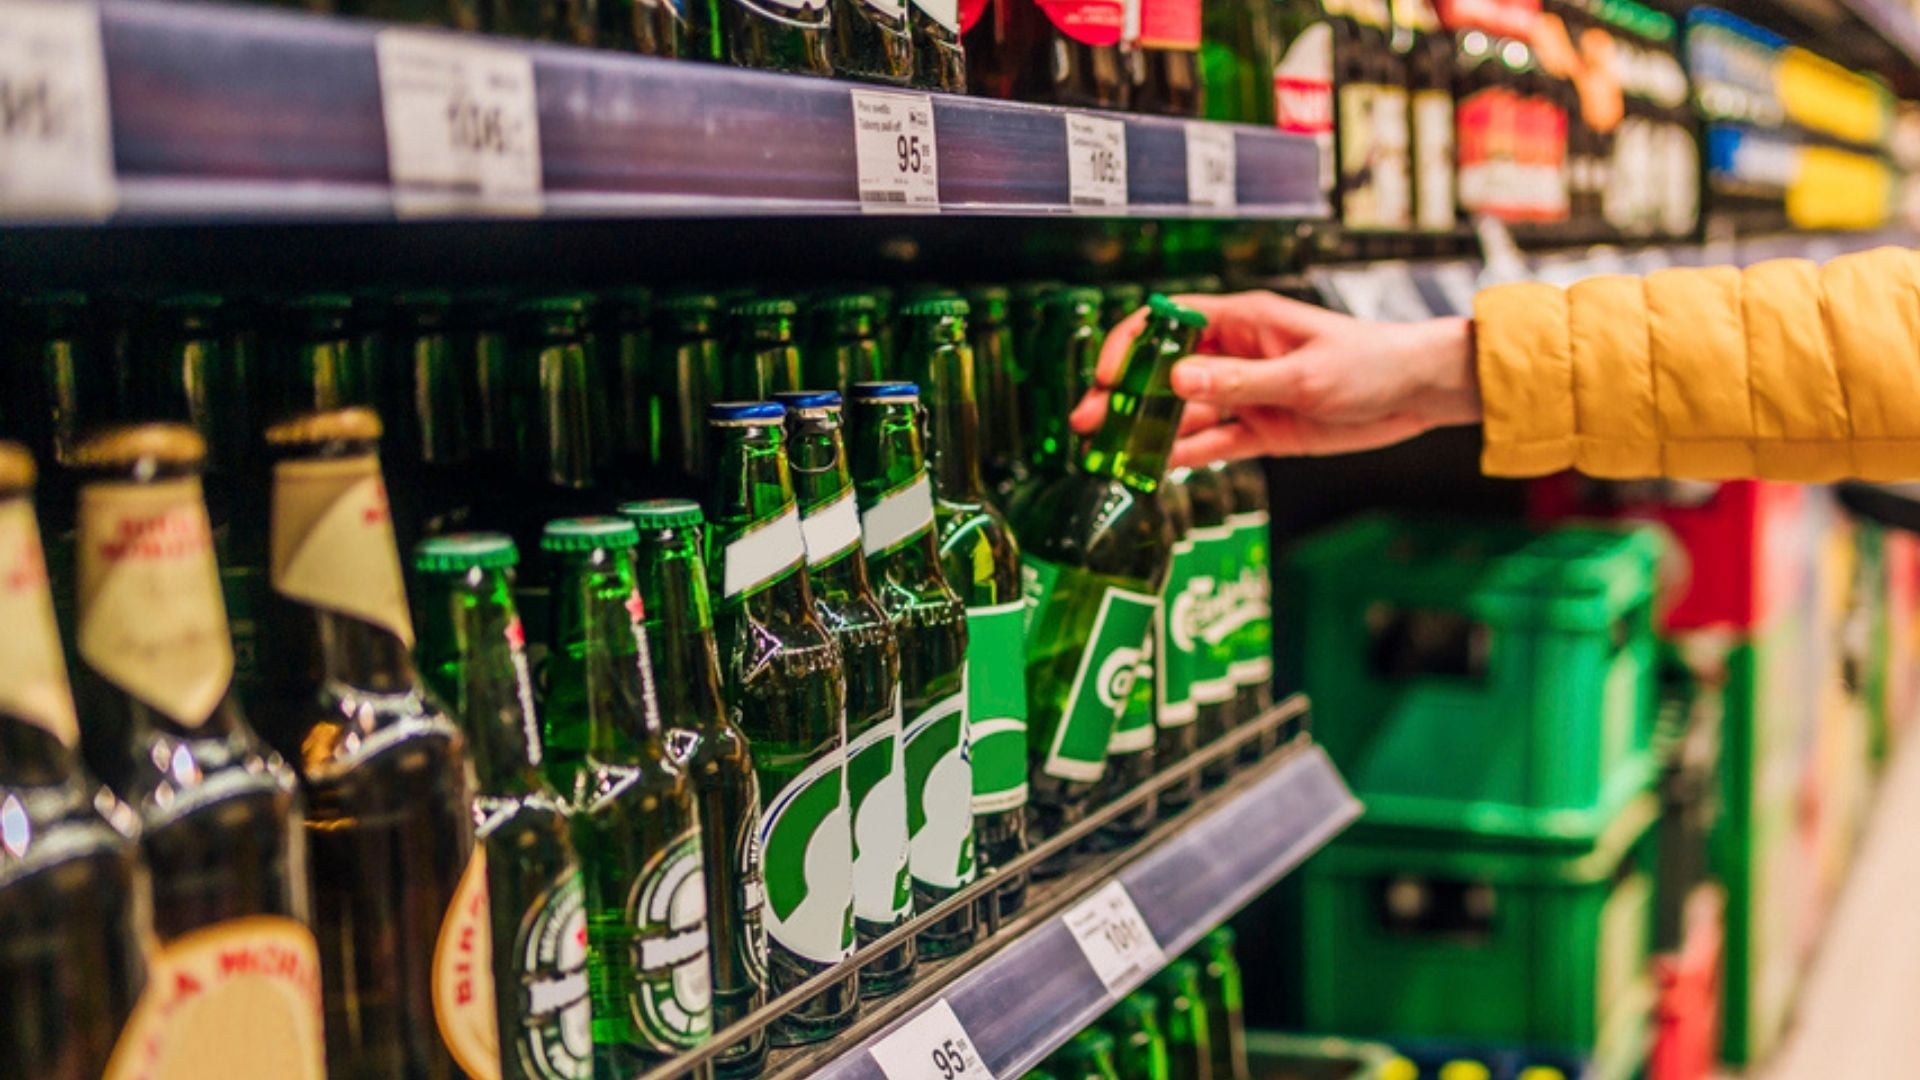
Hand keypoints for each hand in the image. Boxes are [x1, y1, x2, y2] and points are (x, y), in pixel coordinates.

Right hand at [1068, 291, 1481, 466]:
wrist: (1419, 395)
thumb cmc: (1371, 363)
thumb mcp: (1304, 374)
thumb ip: (1239, 381)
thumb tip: (1176, 379)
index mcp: (1243, 321)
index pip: (1169, 322)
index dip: (1132, 346)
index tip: (1109, 377)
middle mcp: (1236, 355)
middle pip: (1164, 372)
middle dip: (1125, 396)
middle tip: (1088, 423)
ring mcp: (1246, 394)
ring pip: (1182, 411)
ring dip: (1147, 430)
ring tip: (1108, 453)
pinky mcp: (1261, 429)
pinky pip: (1212, 442)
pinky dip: (1183, 454)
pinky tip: (1152, 468)